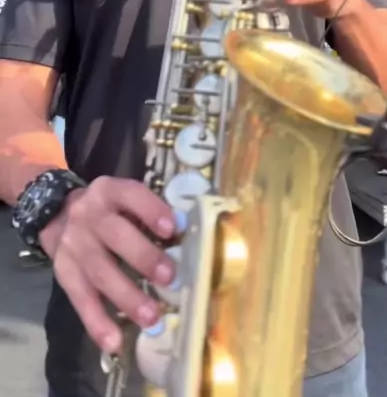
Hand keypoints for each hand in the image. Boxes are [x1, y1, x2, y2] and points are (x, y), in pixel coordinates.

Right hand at [39, 177, 180, 354]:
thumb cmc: (107, 210)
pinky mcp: (63, 272)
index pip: (131, 195)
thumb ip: (148, 213)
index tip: (173, 229)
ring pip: (99, 271)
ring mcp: (73, 245)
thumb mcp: (122, 199)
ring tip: (152, 318)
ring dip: (126, 296)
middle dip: (143, 257)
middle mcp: (88, 215)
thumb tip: (184, 233)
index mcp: (109, 191)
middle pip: (116, 235)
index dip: (151, 211)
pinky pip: (80, 298)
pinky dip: (96, 322)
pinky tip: (114, 342)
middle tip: (169, 277)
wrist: (55, 213)